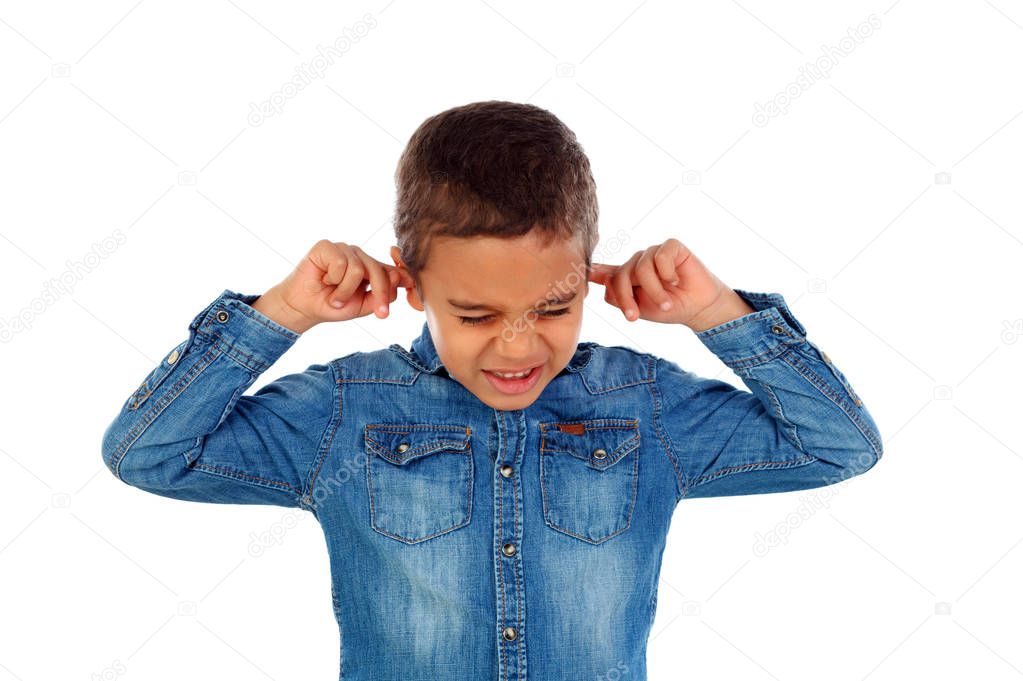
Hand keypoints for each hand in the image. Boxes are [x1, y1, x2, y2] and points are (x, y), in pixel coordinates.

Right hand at [253, 240, 414, 332]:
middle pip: (379, 270)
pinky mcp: (327, 246)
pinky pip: (341, 264)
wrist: (304, 307)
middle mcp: (360, 256)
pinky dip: (333, 279)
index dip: (398, 287)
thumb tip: (402, 278)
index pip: (392, 271)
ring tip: (335, 296)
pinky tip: (324, 280)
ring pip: (358, 269)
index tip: (391, 309)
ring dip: (345, 291)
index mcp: (371, 268)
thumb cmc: (332, 305)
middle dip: (380, 294)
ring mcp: (344, 249)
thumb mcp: (362, 306)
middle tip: (379, 313)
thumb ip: (382, 294)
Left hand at [588, 238, 745, 328]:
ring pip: (641, 269)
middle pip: (620, 275)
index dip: (590, 270)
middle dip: (626, 298)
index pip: (603, 271)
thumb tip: (601, 285)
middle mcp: (636, 263)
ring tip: (666, 303)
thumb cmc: (669, 309)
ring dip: (654, 291)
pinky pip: (660, 257)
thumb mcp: (640, 308)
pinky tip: (676, 280)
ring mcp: (652, 253)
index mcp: (626, 277)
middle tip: (634, 317)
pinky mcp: (670, 246)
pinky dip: (667, 273)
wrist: (698, 308)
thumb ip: (619, 297)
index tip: (580, 272)